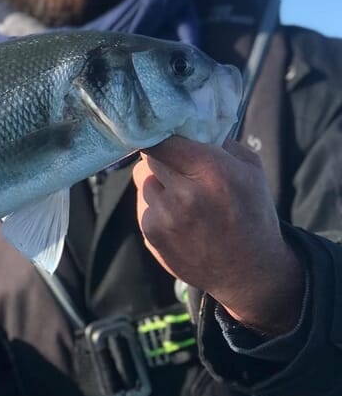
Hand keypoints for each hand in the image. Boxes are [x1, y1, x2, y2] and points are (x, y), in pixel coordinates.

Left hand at [132, 136, 303, 335]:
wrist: (248, 271)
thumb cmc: (252, 214)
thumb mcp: (251, 170)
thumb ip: (219, 142)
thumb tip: (187, 124)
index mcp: (211, 172)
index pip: (163, 140)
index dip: (157, 134)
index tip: (158, 131)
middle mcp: (183, 195)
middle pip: (149, 159)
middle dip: (161, 159)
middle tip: (178, 166)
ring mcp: (163, 217)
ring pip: (143, 182)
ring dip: (158, 183)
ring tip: (183, 197)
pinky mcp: (150, 234)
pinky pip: (144, 205)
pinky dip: (156, 206)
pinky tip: (179, 218)